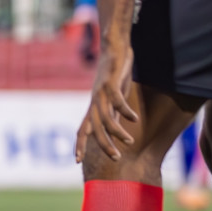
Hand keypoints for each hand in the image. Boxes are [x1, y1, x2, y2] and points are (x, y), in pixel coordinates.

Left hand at [75, 42, 138, 162]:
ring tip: (130, 141)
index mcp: (93, 107)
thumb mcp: (112, 99)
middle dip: (104, 145)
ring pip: (106, 118)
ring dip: (117, 132)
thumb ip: (112, 114)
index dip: (79, 144)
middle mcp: (94, 102)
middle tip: (117, 158)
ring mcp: (101, 93)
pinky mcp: (111, 83)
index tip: (77, 161)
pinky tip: (134, 119)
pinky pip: (117, 101)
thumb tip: (114, 132)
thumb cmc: (114, 76)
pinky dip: (125, 112)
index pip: (82, 129)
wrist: (114, 48)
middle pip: (95, 129)